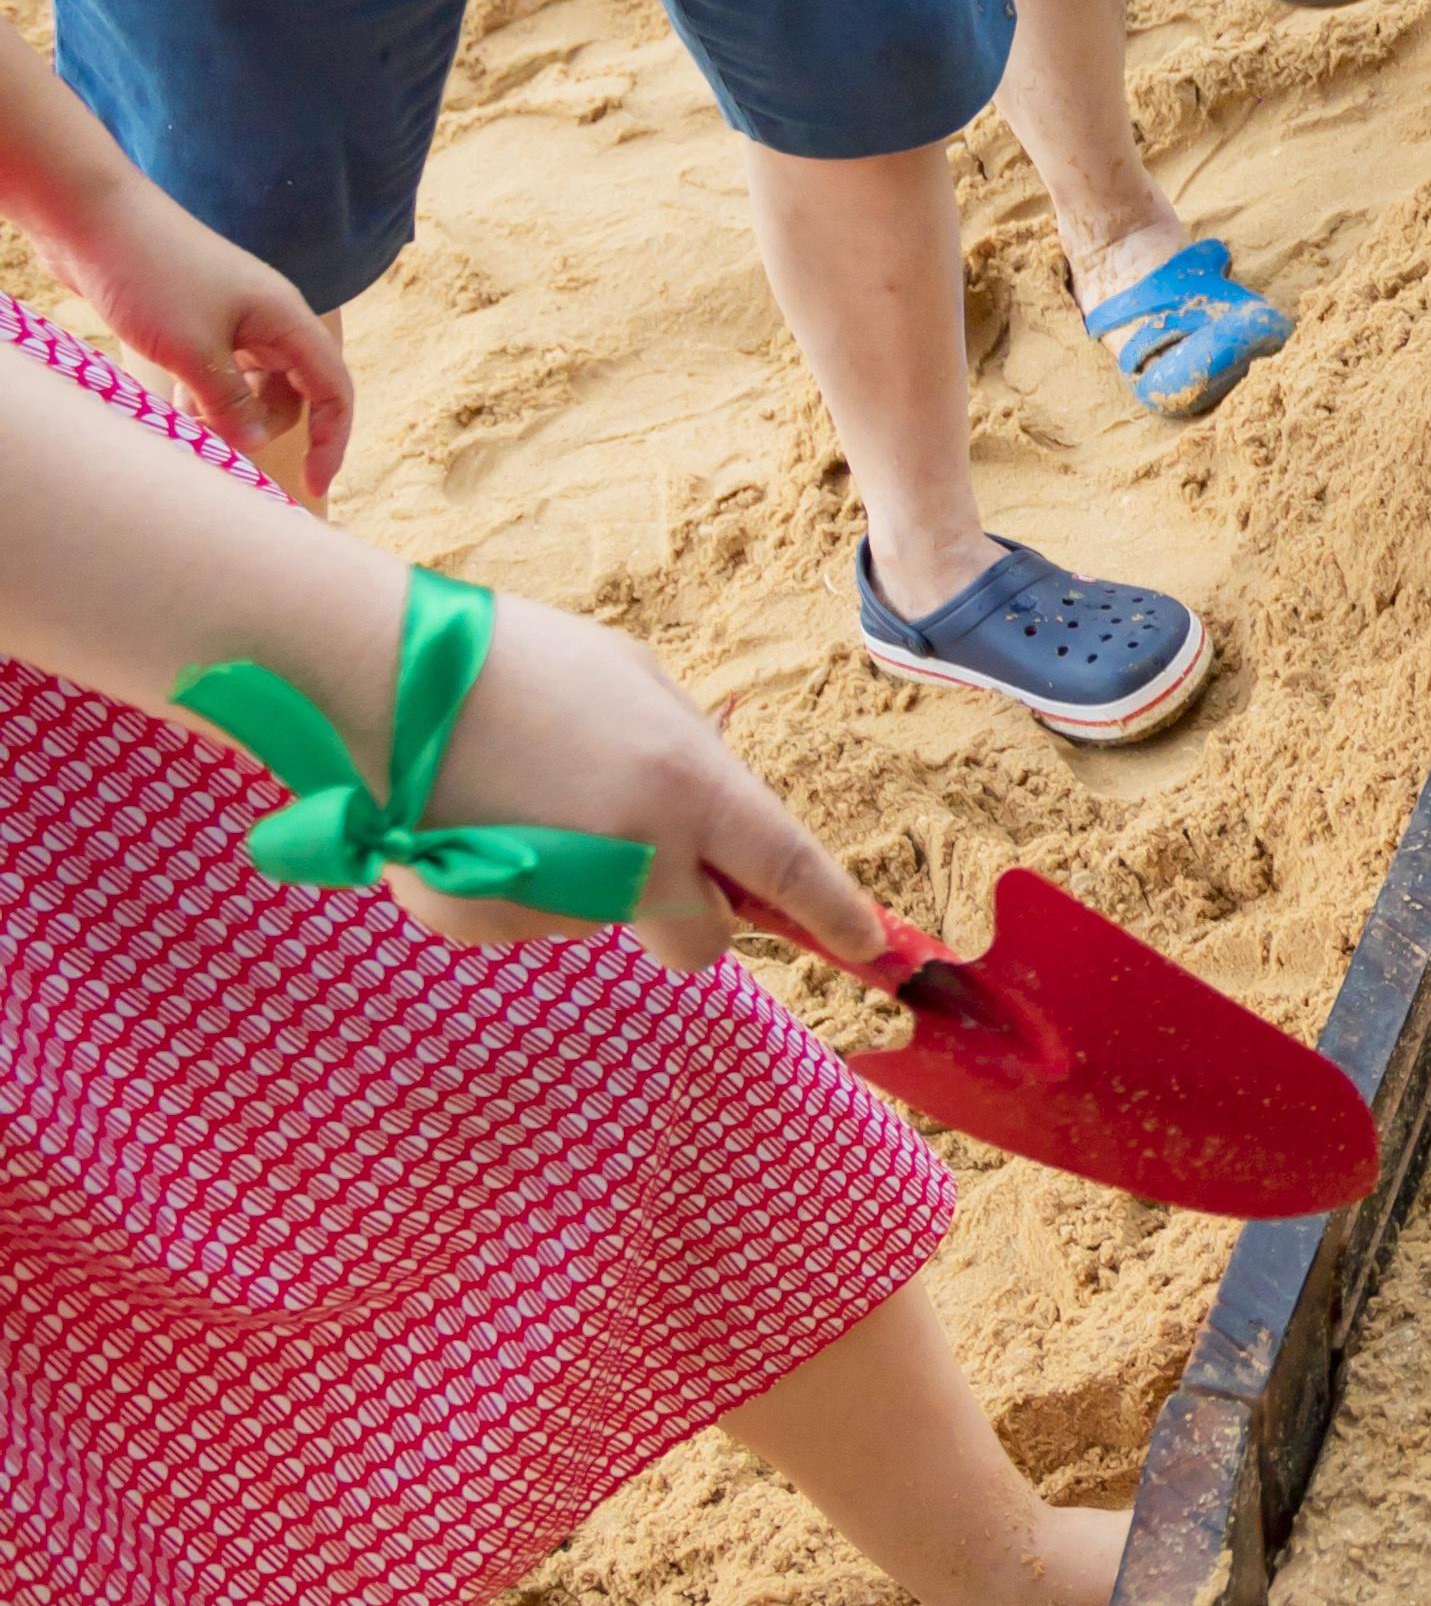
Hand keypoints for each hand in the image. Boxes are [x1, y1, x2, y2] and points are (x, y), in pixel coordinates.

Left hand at [53, 177, 354, 501]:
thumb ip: (231, 405)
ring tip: (185, 416)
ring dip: (228, 412)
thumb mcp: (192, 354)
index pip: (334, 389)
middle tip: (214, 437)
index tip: (312, 486)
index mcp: (285, 319)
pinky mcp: (203, 318)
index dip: (332, 440)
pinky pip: (222, 371)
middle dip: (262, 425)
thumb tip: (257, 443)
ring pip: (254, 385)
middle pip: (294, 392)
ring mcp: (237, 316)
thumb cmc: (149, 276)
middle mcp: (270, 318)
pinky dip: (205, 394)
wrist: (93, 219)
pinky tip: (173, 399)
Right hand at [406, 585, 895, 978]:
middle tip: (655, 859)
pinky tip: (480, 818)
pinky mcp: (482, 922)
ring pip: (605, 922)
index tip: (868, 944)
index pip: (787, 871)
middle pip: (701, 945)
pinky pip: (530, 921)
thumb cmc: (524, 660)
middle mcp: (637, 853)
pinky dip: (517, 883)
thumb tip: (724, 823)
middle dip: (695, 918)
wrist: (387, 669)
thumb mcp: (637, 682)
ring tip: (533, 795)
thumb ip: (694, 758)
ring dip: (592, 879)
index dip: (834, 914)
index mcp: (690, 785)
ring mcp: (558, 898)